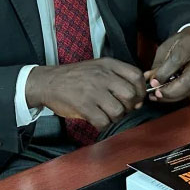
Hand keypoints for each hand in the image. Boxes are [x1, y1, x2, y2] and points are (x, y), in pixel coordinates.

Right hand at [26, 58, 145, 130]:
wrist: (47, 82)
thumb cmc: (75, 77)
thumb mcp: (98, 67)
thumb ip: (117, 75)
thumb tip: (138, 95)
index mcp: (108, 64)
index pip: (136, 76)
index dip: (141, 90)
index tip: (137, 98)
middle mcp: (103, 76)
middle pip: (130, 95)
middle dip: (129, 106)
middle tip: (122, 108)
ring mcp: (93, 91)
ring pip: (119, 110)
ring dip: (116, 117)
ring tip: (108, 114)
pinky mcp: (84, 106)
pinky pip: (103, 121)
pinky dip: (103, 124)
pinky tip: (98, 120)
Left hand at [145, 27, 189, 102]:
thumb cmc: (182, 42)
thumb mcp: (167, 47)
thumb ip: (159, 64)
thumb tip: (150, 80)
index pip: (177, 61)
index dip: (164, 73)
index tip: (153, 82)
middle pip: (187, 79)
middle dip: (170, 91)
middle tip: (156, 93)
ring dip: (172, 96)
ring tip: (158, 97)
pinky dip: (177, 96)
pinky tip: (166, 96)